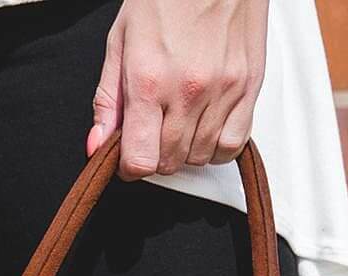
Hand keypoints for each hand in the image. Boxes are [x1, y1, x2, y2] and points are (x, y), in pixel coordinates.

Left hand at [88, 0, 268, 179]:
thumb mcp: (121, 39)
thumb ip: (108, 100)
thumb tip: (98, 147)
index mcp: (150, 79)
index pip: (140, 160)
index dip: (131, 165)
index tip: (130, 153)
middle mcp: (188, 91)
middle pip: (170, 163)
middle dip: (157, 153)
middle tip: (154, 126)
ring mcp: (223, 91)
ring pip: (200, 158)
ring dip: (186, 148)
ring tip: (181, 117)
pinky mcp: (249, 87)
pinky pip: (232, 145)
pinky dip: (217, 145)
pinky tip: (207, 124)